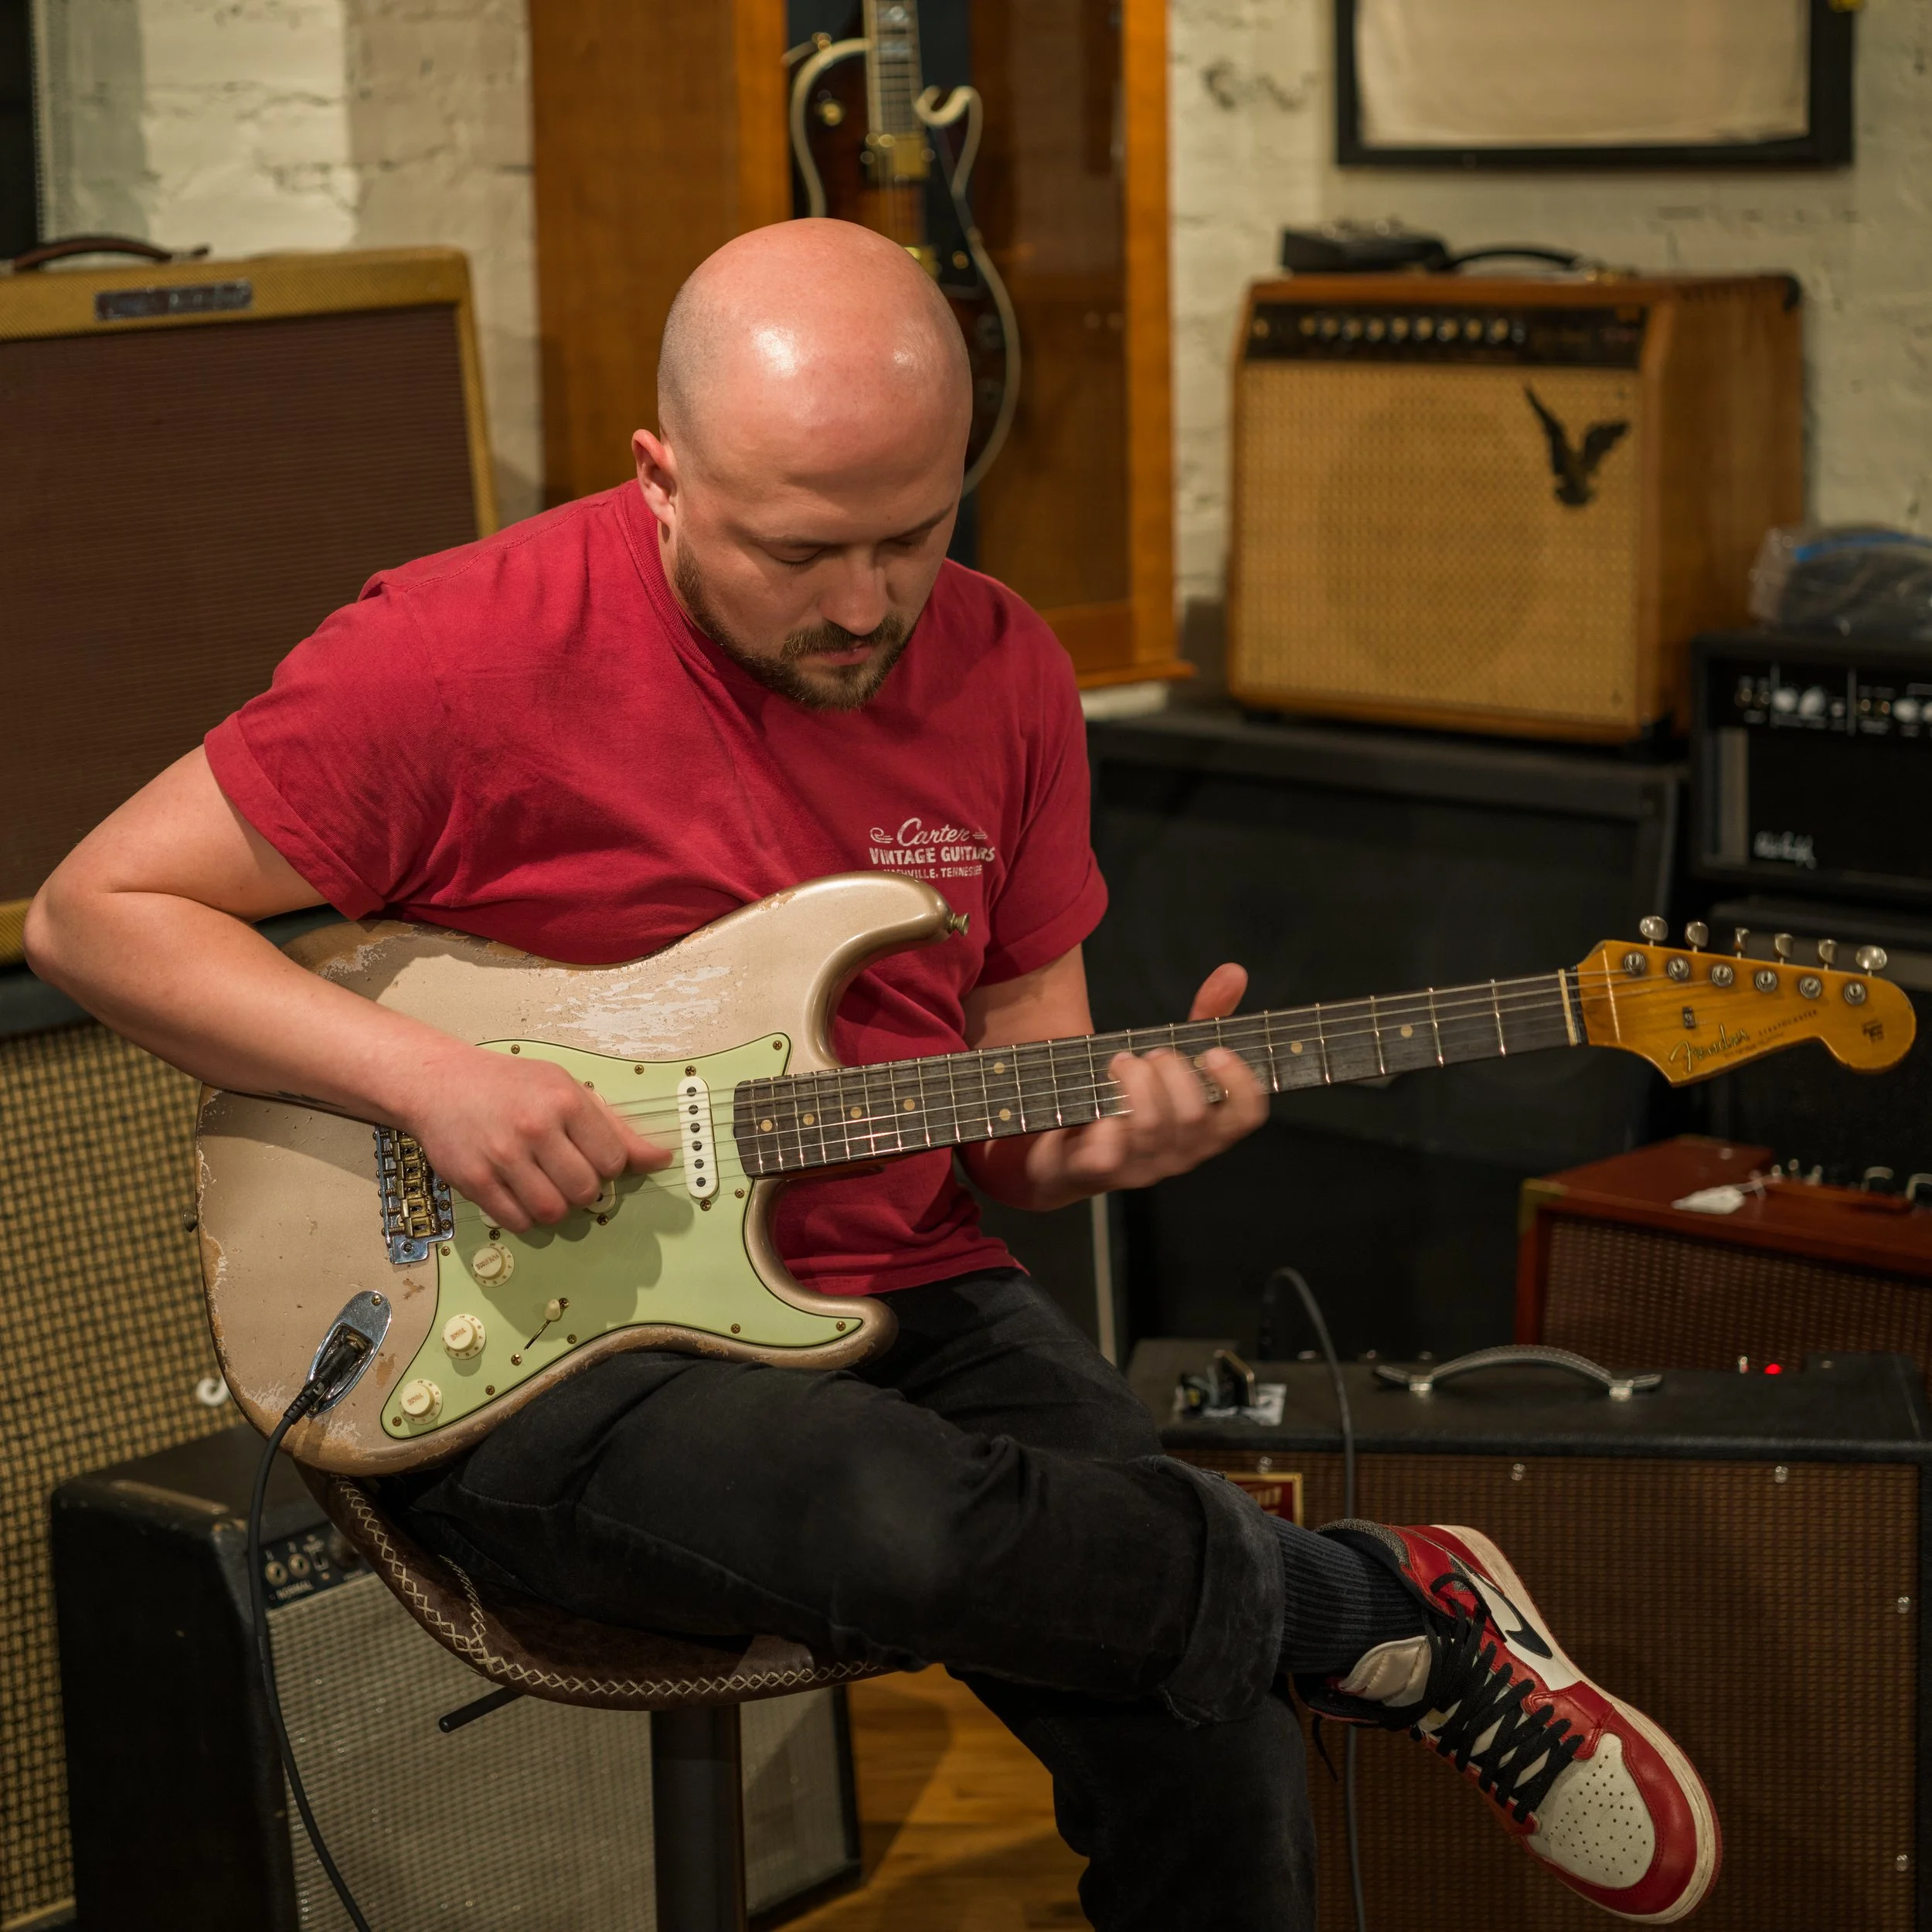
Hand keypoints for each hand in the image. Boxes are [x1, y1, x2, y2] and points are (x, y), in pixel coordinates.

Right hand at [399, 1042, 671, 1230]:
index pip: (613, 1161)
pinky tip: (519, 1193)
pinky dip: (525, 1217)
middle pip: (586, 1191)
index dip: (608, 1167)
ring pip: (553, 1212)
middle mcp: (535, 1128)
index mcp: (565, 1101)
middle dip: (583, 1191)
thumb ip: (615, 1128)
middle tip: (566, 1174)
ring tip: (544, 1185)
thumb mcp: (568, 1091)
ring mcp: (502, 1156)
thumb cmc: (513, 1086)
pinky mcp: (474, 1180)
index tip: (590, 1157)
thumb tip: (661, 1159)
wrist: (441, 1083)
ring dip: (556, 1208)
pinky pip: (517, 1221)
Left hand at [1006, 962, 1266, 1208]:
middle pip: (1196, 1117)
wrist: (1063, 1150)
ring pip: (1153, 1127)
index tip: (1215, 1052)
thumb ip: (1205, 1018)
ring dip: (1135, 1082)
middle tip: (1151, 1053)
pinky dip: (1104, 1120)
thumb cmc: (1128, 1098)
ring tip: (1120, 1062)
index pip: (1246, 1117)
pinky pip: (1109, 1153)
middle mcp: (1181, 1154)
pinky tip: (1098, 1098)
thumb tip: (1234, 972)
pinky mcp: (1099, 1174)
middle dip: (1173, 1072)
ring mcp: (1141, 1168)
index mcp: (1207, 1128)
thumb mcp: (1169, 1058)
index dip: (1240, 1084)